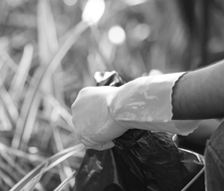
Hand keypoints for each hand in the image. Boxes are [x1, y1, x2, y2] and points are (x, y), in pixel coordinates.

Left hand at [71, 73, 199, 150]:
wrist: (124, 105)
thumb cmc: (127, 96)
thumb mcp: (119, 93)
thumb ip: (116, 98)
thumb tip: (147, 79)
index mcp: (84, 94)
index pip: (90, 110)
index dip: (102, 116)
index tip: (114, 118)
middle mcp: (76, 107)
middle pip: (88, 122)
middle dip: (100, 126)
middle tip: (115, 128)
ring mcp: (78, 122)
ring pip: (90, 133)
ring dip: (103, 135)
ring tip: (116, 134)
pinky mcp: (83, 135)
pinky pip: (93, 144)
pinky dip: (104, 144)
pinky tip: (114, 139)